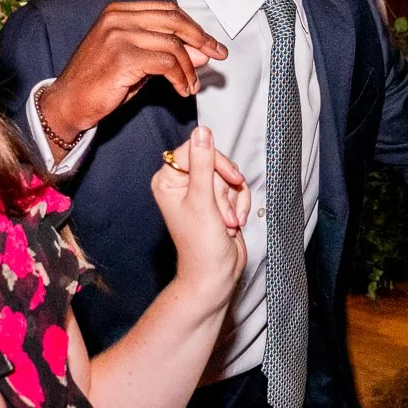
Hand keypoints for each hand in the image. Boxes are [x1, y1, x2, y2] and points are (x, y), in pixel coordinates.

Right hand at [41, 2, 228, 152]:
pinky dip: (180, 77)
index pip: (167, 11)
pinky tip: (182, 89)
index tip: (211, 42)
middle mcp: (118, 18)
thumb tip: (201, 51)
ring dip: (190, 68)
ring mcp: (119, 35)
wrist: (67, 103)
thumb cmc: (99, 83)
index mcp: (119, 12)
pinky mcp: (123, 57)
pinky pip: (166, 64)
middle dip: (201, 39)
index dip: (193, 26)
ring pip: (173, 45)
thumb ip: (166, 53)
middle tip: (218, 54)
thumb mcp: (137, 63)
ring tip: (193, 85)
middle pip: (174, 21)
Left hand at [153, 127, 249, 307]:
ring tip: (227, 221)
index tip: (229, 179)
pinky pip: (237, 189)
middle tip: (221, 212)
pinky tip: (233, 223)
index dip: (216, 163)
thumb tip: (201, 132)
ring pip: (229, 177)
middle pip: (215, 163)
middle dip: (226, 189)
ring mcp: (201, 193)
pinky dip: (240, 205)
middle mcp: (182, 184)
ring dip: (234, 200)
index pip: (195, 150)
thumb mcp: (202, 201)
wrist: (215, 275)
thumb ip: (202, 164)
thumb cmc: (201, 246)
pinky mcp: (217, 202)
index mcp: (168, 180)